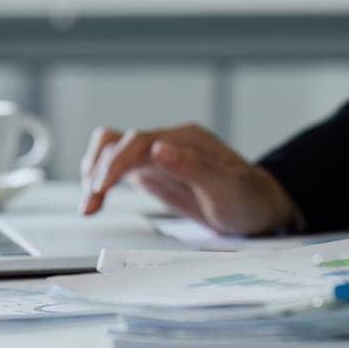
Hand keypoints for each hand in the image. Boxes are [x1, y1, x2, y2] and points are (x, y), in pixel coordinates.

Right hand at [79, 122, 296, 234]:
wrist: (260, 207)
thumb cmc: (249, 198)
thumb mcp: (227, 187)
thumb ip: (193, 166)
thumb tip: (158, 148)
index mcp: (186, 140)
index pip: (139, 140)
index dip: (116, 161)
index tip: (101, 186)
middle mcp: (169, 142)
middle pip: (118, 143)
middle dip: (98, 170)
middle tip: (90, 206)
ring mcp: (159, 155)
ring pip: (112, 149)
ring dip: (94, 170)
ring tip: (89, 205)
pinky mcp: (154, 171)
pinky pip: (119, 165)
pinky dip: (101, 178)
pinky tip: (96, 198)